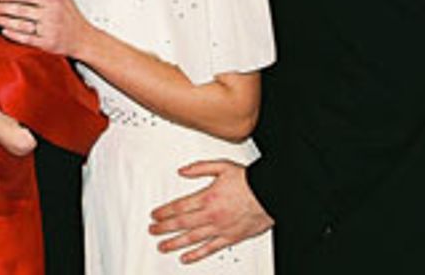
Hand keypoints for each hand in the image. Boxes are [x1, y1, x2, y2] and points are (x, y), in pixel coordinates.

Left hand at [0, 0, 93, 57]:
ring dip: (5, 21)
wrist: (84, 39)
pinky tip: (5, 30)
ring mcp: (48, 30)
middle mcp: (50, 16)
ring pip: (21, 24)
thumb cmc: (73, 17)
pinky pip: (26, 39)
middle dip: (3, 8)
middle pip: (21, 10)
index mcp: (53, 2)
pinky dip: (14, 34)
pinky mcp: (46, 44)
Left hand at [148, 159, 273, 263]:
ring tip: (163, 246)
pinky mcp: (231, 238)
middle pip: (182, 223)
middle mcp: (212, 214)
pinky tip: (186, 257)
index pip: (179, 207)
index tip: (155, 215)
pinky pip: (210, 249)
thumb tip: (182, 171)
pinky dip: (197, 255)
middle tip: (153, 231)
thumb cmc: (249, 182)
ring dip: (175, 243)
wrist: (271, 194)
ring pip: (192, 239)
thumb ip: (199, 168)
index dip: (164, 212)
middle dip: (164, 228)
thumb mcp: (222, 166)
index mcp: (207, 197)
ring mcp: (221, 228)